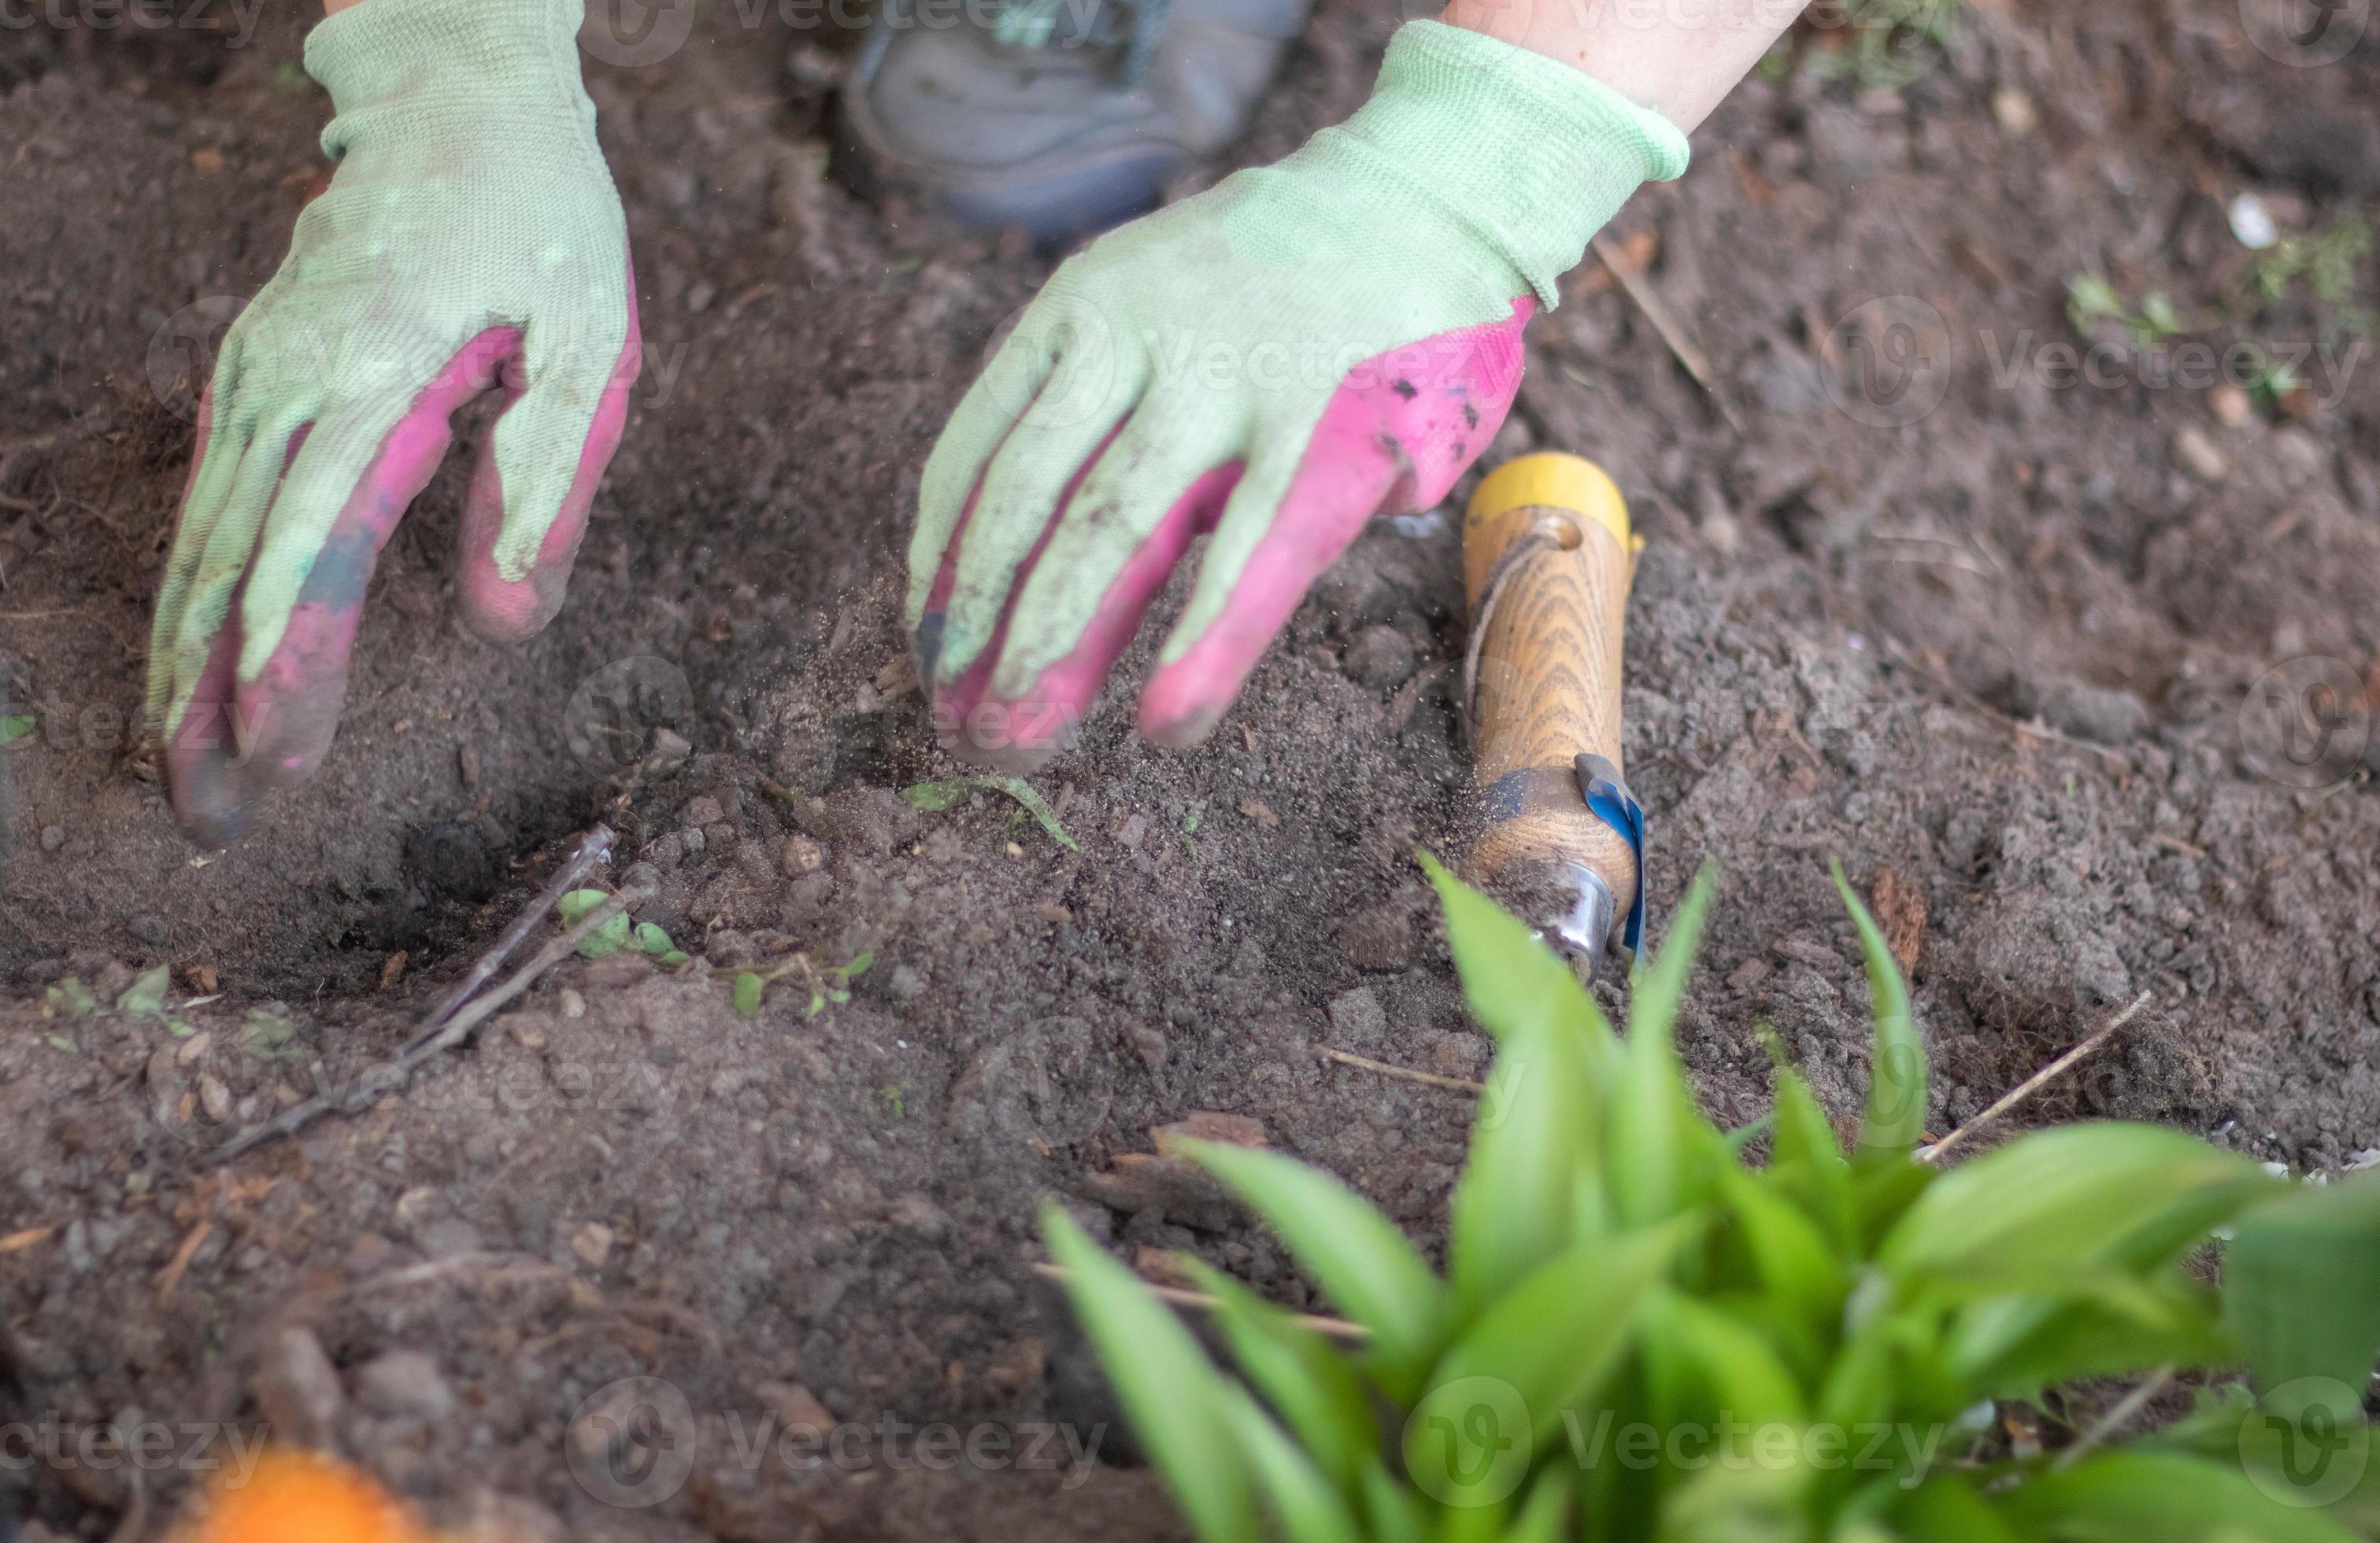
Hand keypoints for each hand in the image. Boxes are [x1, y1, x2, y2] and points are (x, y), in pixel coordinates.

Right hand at [147, 0, 638, 845]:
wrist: (453, 97)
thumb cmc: (542, 221)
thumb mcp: (588, 336)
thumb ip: (551, 476)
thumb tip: (511, 619)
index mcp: (387, 368)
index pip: (323, 531)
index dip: (297, 648)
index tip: (278, 748)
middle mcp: (294, 375)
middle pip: (234, 556)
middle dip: (215, 694)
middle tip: (213, 819)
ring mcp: (256, 375)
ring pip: (200, 540)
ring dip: (183, 664)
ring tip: (184, 783)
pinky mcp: (250, 379)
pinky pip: (206, 505)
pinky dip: (189, 599)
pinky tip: (185, 677)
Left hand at [909, 20, 1685, 769]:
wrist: (1428, 196)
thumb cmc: (1282, 282)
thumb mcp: (1157, 304)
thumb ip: (1099, 408)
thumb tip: (1027, 562)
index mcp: (1078, 312)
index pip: (975, 458)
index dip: (941, 571)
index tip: (927, 653)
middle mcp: (1135, 342)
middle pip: (1024, 509)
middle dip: (979, 631)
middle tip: (957, 730)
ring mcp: (1229, 386)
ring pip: (1109, 536)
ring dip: (1053, 650)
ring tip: (1019, 743)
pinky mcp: (1325, 435)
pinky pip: (1248, 560)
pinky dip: (1200, 649)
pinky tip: (1166, 723)